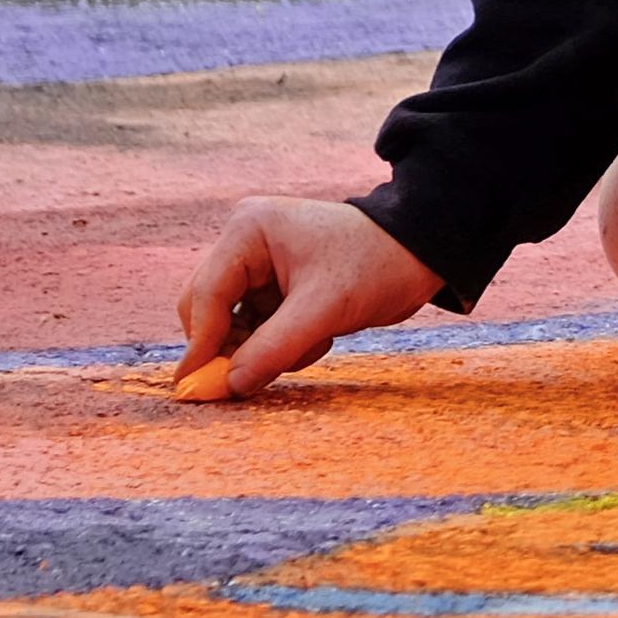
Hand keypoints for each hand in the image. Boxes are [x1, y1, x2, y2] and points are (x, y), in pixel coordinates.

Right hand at [171, 197, 444, 399]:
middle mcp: (244, 243)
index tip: (194, 386)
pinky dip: (280, 344)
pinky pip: (257, 329)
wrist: (423, 253)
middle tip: (250, 381)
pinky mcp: (275, 287)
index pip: (206, 294)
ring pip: (232, 325)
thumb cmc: (377, 266)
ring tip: (314, 341)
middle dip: (234, 345)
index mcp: (248, 231)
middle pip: (208, 308)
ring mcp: (258, 266)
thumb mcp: (324, 311)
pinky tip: (318, 338)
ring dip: (264, 347)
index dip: (200, 343)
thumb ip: (273, 348)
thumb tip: (229, 385)